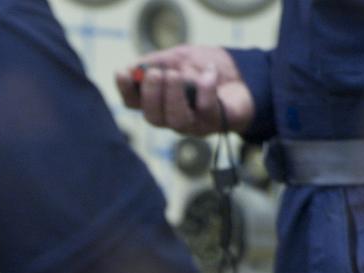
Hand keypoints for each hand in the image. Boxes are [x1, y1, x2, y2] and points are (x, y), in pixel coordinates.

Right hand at [115, 45, 255, 136]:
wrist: (241, 77)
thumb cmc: (204, 70)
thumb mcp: (178, 58)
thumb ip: (158, 62)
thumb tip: (134, 68)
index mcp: (158, 102)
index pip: (134, 102)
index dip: (126, 90)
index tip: (121, 73)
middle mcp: (171, 117)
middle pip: (153, 117)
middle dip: (151, 95)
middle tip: (155, 74)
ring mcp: (193, 124)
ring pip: (177, 121)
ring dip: (173, 97)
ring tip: (175, 75)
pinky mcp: (215, 122)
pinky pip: (206, 111)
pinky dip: (205, 90)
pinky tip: (208, 73)